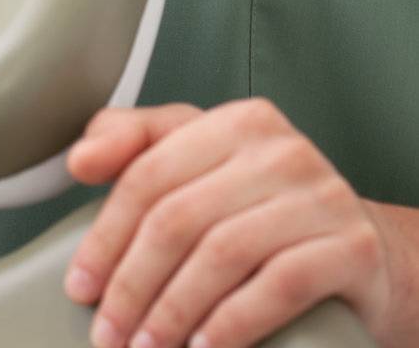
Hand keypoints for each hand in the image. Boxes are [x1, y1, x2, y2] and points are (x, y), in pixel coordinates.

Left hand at [60, 98, 396, 347]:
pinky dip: (232, 323)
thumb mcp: (202, 162)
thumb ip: (136, 145)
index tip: (81, 284)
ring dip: (174, 311)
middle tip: (109, 331)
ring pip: (223, 254)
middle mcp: (279, 148)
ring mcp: (320, 196)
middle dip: (133, 284)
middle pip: (180, 217)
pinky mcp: (353, 247)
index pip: (148, 174)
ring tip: (147, 346)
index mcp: (235, 121)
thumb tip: (80, 158)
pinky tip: (203, 347)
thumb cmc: (268, 208)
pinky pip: (278, 287)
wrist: (366, 252)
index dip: (107, 235)